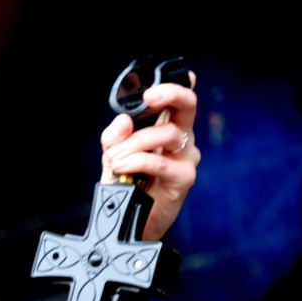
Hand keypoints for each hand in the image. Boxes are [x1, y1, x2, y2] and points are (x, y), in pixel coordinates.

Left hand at [100, 72, 199, 241]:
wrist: (131, 218)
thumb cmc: (128, 184)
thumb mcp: (113, 156)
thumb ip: (114, 138)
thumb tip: (123, 120)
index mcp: (166, 127)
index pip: (178, 99)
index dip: (176, 84)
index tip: (158, 82)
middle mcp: (181, 139)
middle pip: (188, 106)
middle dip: (170, 95)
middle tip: (149, 98)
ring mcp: (185, 157)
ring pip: (169, 134)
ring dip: (136, 142)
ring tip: (115, 157)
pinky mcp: (184, 178)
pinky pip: (161, 163)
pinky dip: (138, 161)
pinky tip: (122, 167)